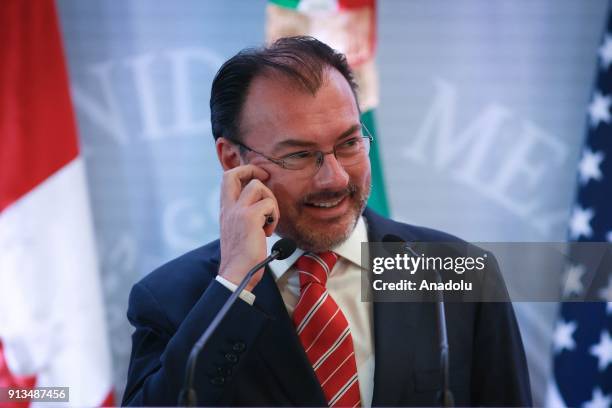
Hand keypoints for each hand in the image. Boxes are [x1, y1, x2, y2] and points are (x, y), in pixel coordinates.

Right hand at [218, 164, 279, 291]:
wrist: (237, 274)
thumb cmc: (242, 258)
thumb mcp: (239, 231)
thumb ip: (246, 216)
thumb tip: (264, 207)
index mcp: (226, 210)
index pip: (227, 178)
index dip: (244, 171)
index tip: (259, 177)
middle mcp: (229, 208)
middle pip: (233, 173)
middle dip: (253, 169)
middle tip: (266, 179)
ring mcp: (238, 211)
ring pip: (258, 186)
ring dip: (270, 201)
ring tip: (269, 221)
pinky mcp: (250, 218)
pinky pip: (269, 204)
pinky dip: (274, 216)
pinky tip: (269, 232)